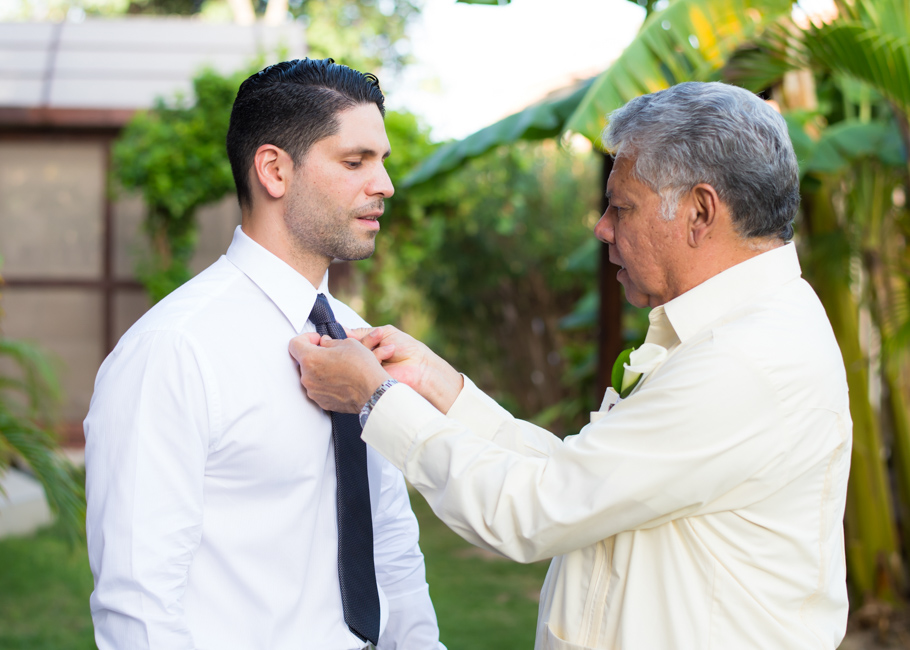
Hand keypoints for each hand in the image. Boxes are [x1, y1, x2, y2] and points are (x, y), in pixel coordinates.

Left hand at [288, 333, 389, 413]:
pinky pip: (319, 389)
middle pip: (303, 361)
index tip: (316, 339)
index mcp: (310, 359)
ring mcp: (313, 392)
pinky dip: (326, 383)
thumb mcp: (348, 343)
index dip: (305, 338)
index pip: (294, 344)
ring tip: (339, 368)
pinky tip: (341, 380)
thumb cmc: (362, 368)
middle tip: (332, 353)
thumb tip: (324, 343)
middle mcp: (307, 377)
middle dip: (315, 355)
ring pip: (311, 376)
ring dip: (320, 370)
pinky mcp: (322, 402)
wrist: (373, 392)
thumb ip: (330, 342)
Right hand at [346, 325, 463, 412]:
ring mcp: (365, 371)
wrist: (420, 366)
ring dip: (371, 351)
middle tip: (377, 340)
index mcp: (366, 347)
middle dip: (363, 343)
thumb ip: (363, 331)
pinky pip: (362, 370)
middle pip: (349, 350)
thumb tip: (342, 328)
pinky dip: (374, 361)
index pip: (347, 342)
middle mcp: (363, 360)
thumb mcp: (384, 332)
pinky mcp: (369, 381)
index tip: (343, 333)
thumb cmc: (406, 347)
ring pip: (355, 359)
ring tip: (390, 350)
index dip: (346, 338)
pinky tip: (386, 357)